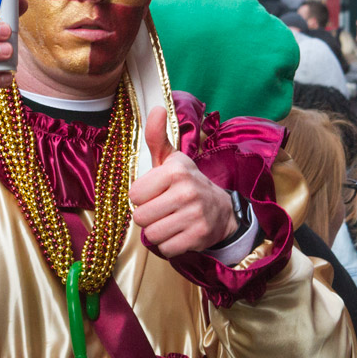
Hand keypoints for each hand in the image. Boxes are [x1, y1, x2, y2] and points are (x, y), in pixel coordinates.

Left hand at [129, 106, 235, 257]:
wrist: (222, 210)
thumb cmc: (187, 183)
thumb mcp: (171, 160)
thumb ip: (157, 137)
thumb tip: (156, 108)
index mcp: (175, 170)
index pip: (134, 195)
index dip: (141, 197)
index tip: (155, 193)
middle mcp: (186, 191)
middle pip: (140, 217)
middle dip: (148, 216)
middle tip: (162, 209)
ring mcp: (194, 215)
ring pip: (152, 235)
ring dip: (157, 231)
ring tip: (170, 221)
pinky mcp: (198, 237)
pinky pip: (166, 248)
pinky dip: (169, 244)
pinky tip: (179, 233)